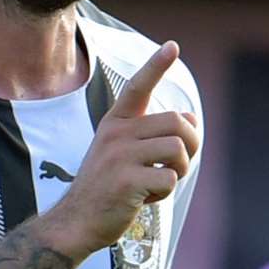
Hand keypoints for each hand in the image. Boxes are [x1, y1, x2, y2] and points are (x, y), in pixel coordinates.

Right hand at [43, 42, 199, 259]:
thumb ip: (151, 135)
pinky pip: (170, 177)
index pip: (138, 87)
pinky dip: (165, 192)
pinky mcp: (127, 181)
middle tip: (179, 163)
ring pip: (178, 148)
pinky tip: (146, 198)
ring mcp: (119, 156)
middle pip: (177, 121)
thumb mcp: (121, 154)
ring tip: (159, 181)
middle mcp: (116, 134)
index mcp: (114, 124)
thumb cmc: (105, 188)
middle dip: (192, 144)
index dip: (156, 65)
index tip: (172, 46)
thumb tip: (191, 117)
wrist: (76, 222)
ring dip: (180, 169)